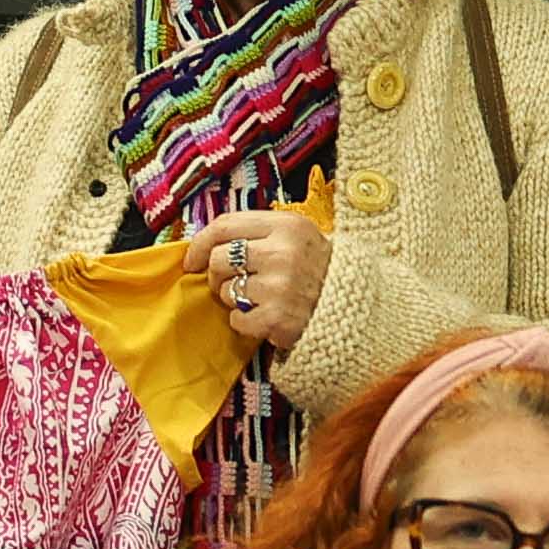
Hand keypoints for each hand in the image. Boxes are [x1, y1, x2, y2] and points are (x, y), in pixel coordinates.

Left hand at [197, 206, 330, 353]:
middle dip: (217, 275)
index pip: (225, 225)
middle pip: (219, 259)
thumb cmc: (317, 271)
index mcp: (286, 225)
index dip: (200, 243)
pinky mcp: (277, 318)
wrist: (357, 309)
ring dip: (235, 299)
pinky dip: (245, 323)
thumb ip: (257, 234)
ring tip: (261, 300)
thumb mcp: (296, 238)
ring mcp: (280, 286)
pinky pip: (237, 320)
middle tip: (235, 283)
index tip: (191, 260)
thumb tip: (205, 246)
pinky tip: (265, 318)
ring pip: (226, 291)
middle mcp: (283, 252)